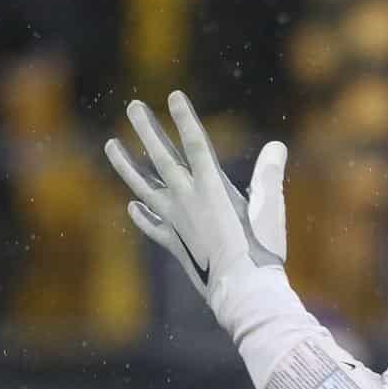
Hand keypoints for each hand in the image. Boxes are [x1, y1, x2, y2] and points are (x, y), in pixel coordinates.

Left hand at [104, 91, 287, 307]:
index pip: (195, 143)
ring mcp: (176, 222)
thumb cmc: (262, 251)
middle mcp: (187, 200)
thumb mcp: (271, 208)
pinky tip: (132, 206)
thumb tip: (276, 146)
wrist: (242, 292)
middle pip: (162, 158)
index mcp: (212, 187)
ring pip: (143, 187)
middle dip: (147, 130)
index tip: (173, 96)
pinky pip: (151, 224)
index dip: (184, 118)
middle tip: (133, 107)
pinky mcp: (174, 243)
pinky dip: (141, 214)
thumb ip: (269, 174)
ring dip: (126, 165)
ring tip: (111, 145)